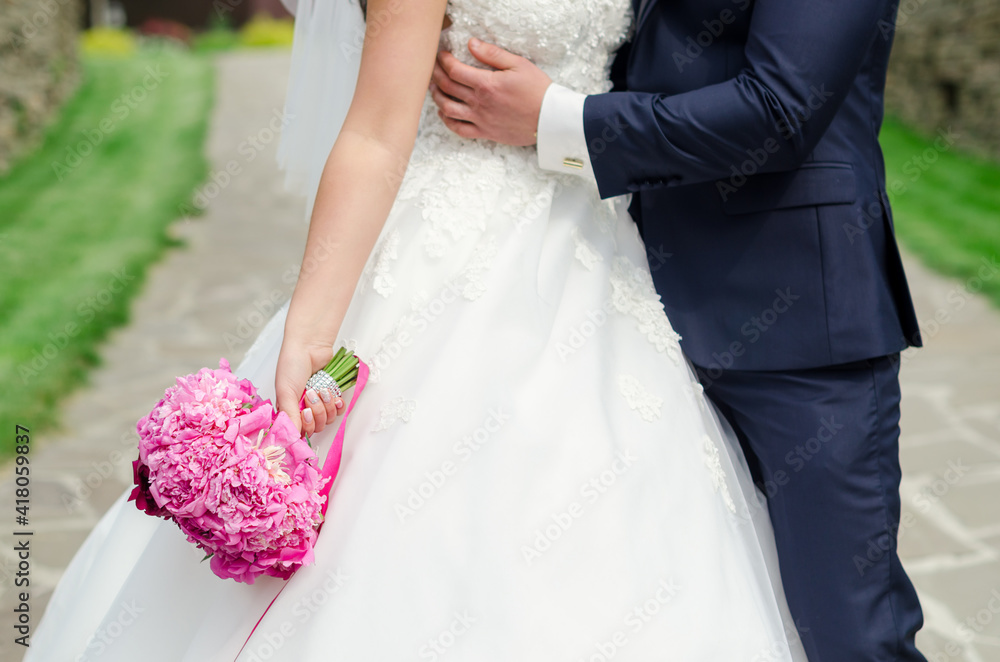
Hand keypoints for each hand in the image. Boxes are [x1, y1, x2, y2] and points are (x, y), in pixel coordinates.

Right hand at [275, 337, 344, 437]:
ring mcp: (319, 404)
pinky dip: (338, 404)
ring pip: (328, 419)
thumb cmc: (292, 365)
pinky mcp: (331, 396)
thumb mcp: (286, 392)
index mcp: (289, 411)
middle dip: (317, 412)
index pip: (299, 432)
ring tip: (321, 389)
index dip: (305, 426)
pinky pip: (339, 411)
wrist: (310, 346)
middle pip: (316, 427)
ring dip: (327, 405)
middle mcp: (303, 409)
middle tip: (311, 394)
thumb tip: (292, 438)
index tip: (305, 413)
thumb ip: (290, 416)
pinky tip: (334, 396)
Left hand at [431, 38, 551, 145]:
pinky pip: (459, 129)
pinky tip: (444, 113)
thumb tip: (471, 44)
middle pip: (447, 87)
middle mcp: (479, 103)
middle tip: (433, 68)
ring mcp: (480, 119)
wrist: (549, 119)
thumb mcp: (518, 64)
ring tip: (434, 89)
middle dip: (436, 75)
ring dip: (437, 97)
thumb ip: (492, 54)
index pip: (454, 70)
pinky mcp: (485, 133)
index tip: (442, 55)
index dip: (443, 61)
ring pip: (448, 109)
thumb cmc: (537, 90)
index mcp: (486, 84)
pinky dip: (447, 121)